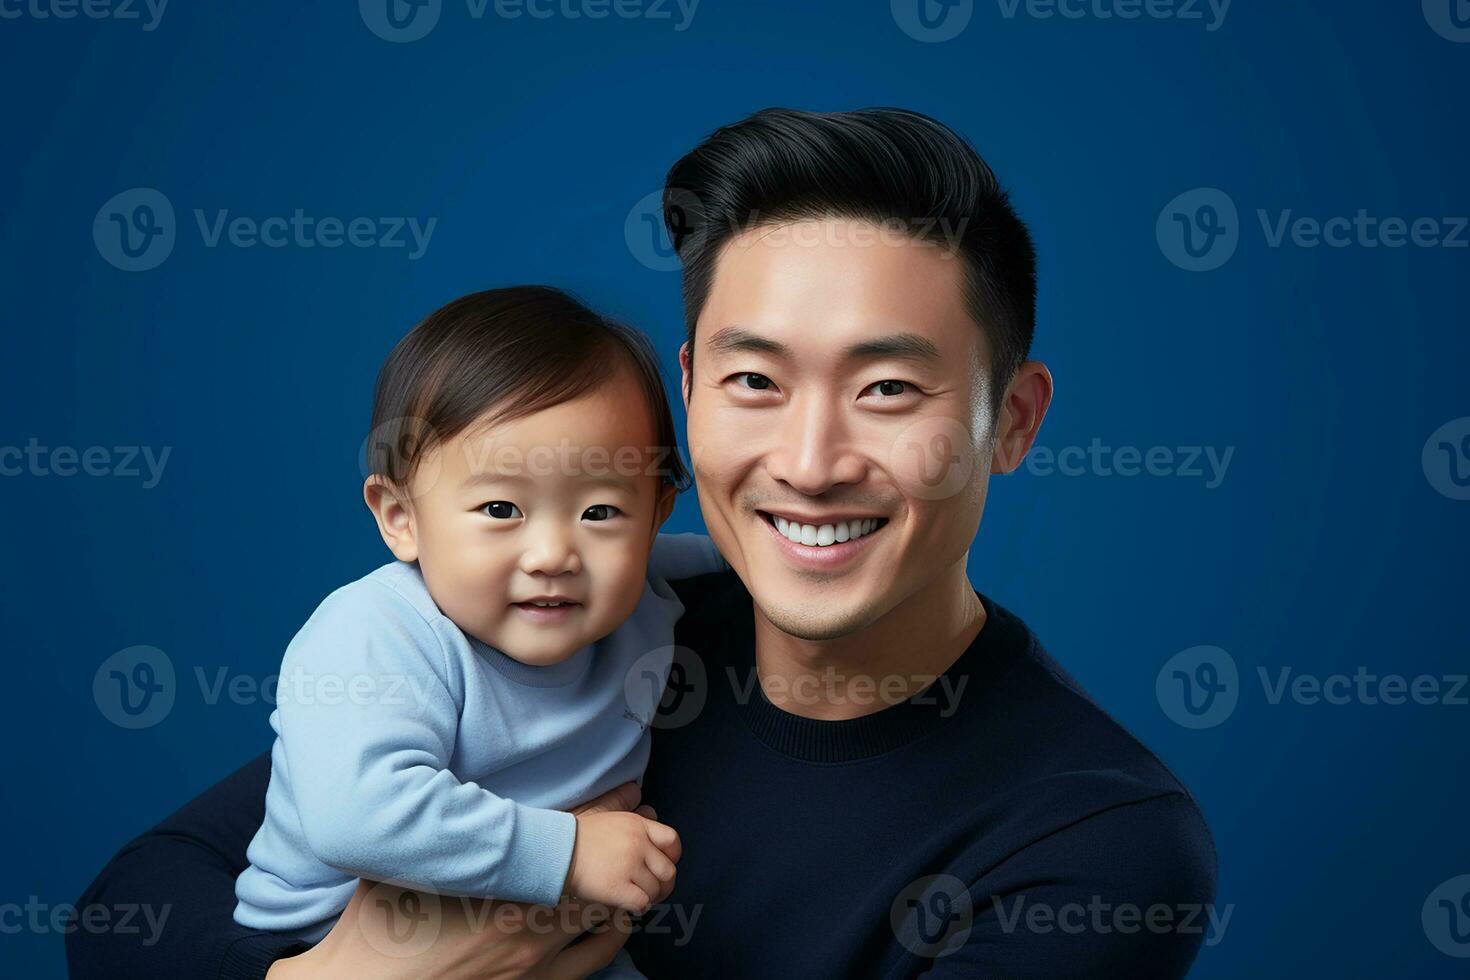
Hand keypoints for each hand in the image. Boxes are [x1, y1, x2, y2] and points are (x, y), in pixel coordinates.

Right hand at [265, 782, 675, 979]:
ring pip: (606, 909)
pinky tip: (618, 919)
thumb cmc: (379, 924)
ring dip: (627, 885)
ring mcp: (536, 953)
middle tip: (645, 823)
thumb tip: (441, 783)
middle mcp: (527, 911)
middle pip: (599, 863)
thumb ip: (443, 825)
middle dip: (627, 840)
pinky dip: (613, 931)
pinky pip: (595, 954)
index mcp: (499, 871)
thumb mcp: (409, 857)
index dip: (607, 806)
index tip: (631, 792)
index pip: (572, 827)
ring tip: (642, 866)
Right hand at [565, 810, 680, 913]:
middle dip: (663, 885)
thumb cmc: (578, 837)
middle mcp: (637, 843)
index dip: (672, 857)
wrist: (555, 852)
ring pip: (655, 890)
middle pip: (668, 871)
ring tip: (634, 897)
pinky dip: (638, 907)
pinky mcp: (617, 888)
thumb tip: (645, 816)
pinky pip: (641, 903)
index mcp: (637, 824)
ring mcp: (628, 866)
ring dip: (647, 897)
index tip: (661, 867)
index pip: (672, 841)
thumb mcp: (608, 816)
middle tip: (651, 891)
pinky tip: (627, 905)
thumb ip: (631, 818)